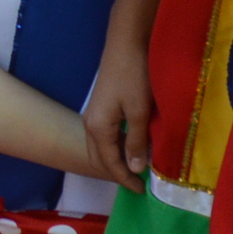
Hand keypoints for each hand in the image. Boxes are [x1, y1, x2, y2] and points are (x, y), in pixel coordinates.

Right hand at [79, 33, 153, 191]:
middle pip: (100, 158)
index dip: (125, 179)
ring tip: (137, 168)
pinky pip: (106, 136)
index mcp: (98, 128)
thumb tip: (136, 169)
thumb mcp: (139, 112)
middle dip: (117, 173)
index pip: (110, 163)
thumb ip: (137, 142)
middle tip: (138, 183)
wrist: (126, 41)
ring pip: (102, 147)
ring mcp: (94, 114)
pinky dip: (117, 147)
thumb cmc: (134, 76)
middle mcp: (90, 123)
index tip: (142, 191)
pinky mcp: (102, 105)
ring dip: (117, 160)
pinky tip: (132, 146)